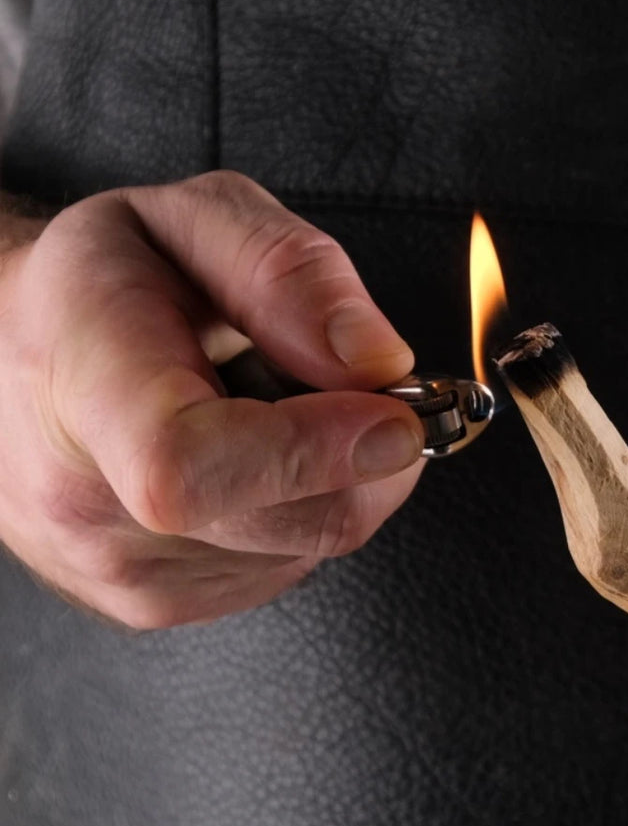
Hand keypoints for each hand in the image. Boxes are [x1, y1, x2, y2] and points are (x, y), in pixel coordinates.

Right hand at [0, 172, 425, 628]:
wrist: (13, 358)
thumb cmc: (100, 287)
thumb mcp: (190, 219)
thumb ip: (290, 271)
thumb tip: (378, 361)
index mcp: (82, 384)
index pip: (191, 464)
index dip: (313, 450)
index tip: (391, 414)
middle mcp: (85, 502)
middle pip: (290, 518)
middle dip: (363, 449)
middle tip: (334, 377)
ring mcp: (118, 571)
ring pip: (310, 545)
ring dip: (333, 476)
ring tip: (262, 411)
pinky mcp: (154, 606)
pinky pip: (287, 565)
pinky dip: (301, 508)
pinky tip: (248, 459)